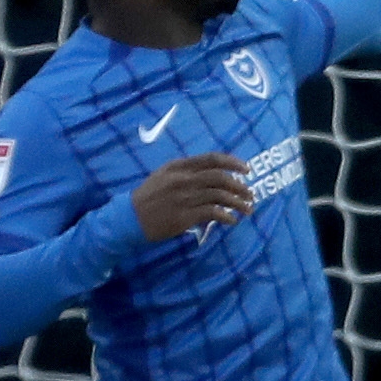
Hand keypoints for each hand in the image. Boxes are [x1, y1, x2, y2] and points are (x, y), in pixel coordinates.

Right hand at [132, 151, 256, 240]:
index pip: (212, 159)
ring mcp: (184, 198)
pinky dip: (227, 217)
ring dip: (238, 203)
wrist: (130, 218)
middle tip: (250, 194)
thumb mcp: (164, 174)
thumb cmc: (149, 196)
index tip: (247, 170)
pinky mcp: (184, 216)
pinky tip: (232, 221)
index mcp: (179, 166)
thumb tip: (216, 172)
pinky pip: (213, 213)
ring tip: (248, 209)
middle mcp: (183, 179)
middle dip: (240, 186)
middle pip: (221, 178)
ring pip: (220, 196)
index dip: (233, 163)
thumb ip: (187, 170)